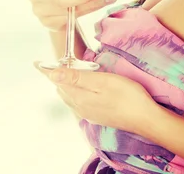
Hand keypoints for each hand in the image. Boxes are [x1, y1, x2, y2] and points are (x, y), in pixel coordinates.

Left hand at [35, 63, 160, 133]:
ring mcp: (89, 113)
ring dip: (66, 84)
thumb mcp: (101, 81)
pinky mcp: (97, 115)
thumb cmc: (128, 97)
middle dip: (56, 76)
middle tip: (54, 63)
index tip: (36, 63)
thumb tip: (53, 73)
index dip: (46, 70)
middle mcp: (80, 106)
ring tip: (66, 72)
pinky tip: (82, 87)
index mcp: (78, 96)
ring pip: (70, 96)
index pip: (56, 80)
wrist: (147, 120)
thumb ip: (76, 77)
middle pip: (61, 88)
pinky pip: (78, 101)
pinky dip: (75, 91)